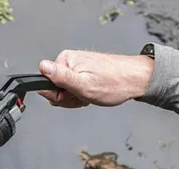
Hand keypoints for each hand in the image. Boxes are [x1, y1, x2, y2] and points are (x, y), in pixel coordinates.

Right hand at [37, 50, 154, 107]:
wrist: (136, 79)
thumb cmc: (114, 83)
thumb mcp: (84, 85)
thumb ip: (61, 77)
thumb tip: (42, 67)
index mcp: (65, 60)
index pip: (46, 85)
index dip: (60, 96)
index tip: (74, 96)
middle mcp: (70, 61)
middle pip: (55, 88)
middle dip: (70, 98)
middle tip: (85, 96)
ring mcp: (77, 66)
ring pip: (66, 90)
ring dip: (78, 97)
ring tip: (92, 93)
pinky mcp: (84, 70)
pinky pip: (75, 87)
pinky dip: (84, 93)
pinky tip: (94, 92)